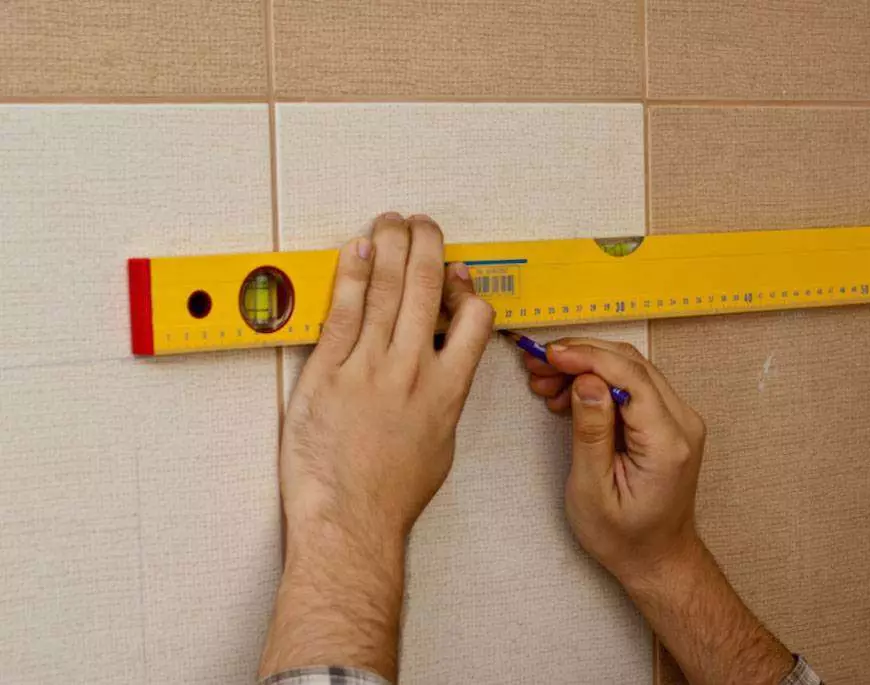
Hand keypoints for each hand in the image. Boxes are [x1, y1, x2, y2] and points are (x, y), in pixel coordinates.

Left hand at [260, 213, 492, 679]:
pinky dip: (352, 277)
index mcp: (448, 389)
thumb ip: (445, 396)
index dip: (466, 288)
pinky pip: (343, 313)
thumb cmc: (394, 493)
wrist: (351, 521)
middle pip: (427, 289)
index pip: (474, 319)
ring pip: (387, 290)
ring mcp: (369, 368)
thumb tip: (446, 367)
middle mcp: (413, 370)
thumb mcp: (441, 444)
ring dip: (391, 246)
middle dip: (428, 246)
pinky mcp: (327, 373)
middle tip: (424, 224)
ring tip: (392, 221)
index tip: (455, 276)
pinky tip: (356, 251)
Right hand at [523, 339, 795, 684]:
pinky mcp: (668, 420)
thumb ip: (591, 432)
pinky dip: (598, 380)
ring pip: (630, 369)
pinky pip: (632, 384)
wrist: (657, 558)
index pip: (629, 376)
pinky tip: (566, 394)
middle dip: (580, 356)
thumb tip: (585, 381)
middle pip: (630, 364)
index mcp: (667, 442)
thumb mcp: (592, 491)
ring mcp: (679, 418)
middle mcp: (682, 422)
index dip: (586, 357)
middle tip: (536, 364)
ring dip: (586, 366)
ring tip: (543, 381)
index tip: (548, 353)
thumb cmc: (623, 536)